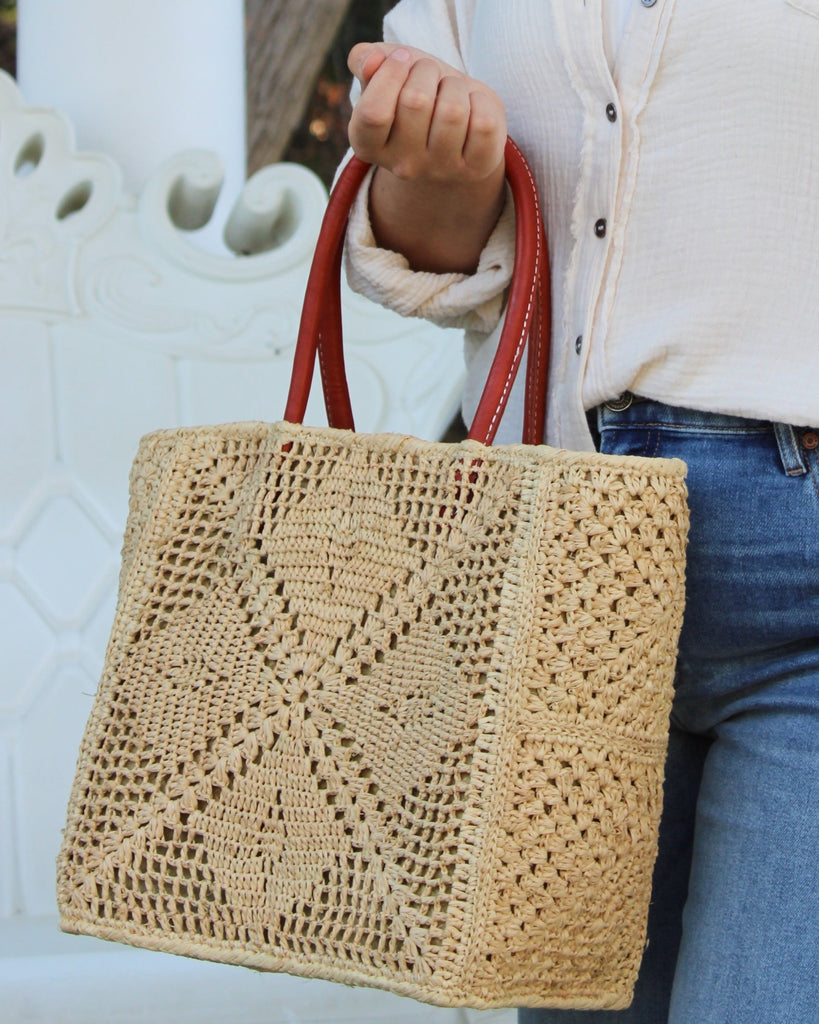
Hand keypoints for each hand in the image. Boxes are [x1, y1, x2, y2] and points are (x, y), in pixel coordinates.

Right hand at [347, 42, 506, 184]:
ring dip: (455, 87)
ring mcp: (441, 171)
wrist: (454, 130)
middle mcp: (402, 165)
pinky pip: (484, 122)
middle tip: (429, 79)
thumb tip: (371, 59)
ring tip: (450, 95)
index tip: (401, 60)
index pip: (373, 112)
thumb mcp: (385, 75)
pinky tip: (472, 110)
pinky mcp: (476, 168)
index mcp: (368, 145)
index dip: (390, 73)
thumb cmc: (415, 94)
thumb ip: (365, 61)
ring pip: (453, 111)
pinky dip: (482, 102)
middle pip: (416, 102)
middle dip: (426, 71)